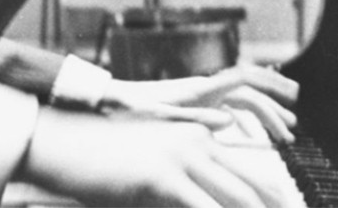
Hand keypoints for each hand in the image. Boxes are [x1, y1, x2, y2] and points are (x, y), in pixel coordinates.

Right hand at [20, 107, 295, 207]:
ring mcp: (182, 155)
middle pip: (251, 187)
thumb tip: (205, 200)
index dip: (273, 201)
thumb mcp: (150, 170)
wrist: (64, 142)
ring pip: (235, 198)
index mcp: (198, 136)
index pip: (248, 174)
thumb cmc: (101, 159)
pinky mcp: (163, 174)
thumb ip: (180, 187)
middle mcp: (198, 141)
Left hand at [101, 64, 298, 142]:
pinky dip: (243, 120)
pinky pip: (227, 108)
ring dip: (262, 115)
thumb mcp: (165, 118)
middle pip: (249, 92)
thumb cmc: (132, 109)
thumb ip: (199, 119)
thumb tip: (234, 122)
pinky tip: (248, 136)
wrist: (109, 100)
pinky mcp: (192, 104)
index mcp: (202, 88)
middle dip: (274, 105)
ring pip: (240, 101)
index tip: (292, 96)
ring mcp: (200, 95)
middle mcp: (205, 88)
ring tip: (281, 133)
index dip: (271, 85)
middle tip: (293, 124)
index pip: (246, 79)